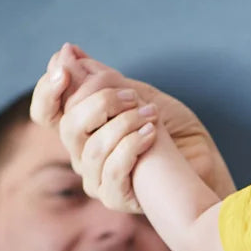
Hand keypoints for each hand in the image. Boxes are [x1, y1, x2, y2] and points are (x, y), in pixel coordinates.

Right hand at [31, 47, 237, 210]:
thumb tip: (67, 51)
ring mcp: (96, 179)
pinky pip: (111, 173)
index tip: (65, 68)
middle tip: (133, 96)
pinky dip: (132, 148)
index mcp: (82, 128)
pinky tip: (152, 134)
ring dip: (124, 125)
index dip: (47, 90)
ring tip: (152, 115)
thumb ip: (101, 78)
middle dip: (100, 104)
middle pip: (68, 128)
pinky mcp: (116, 198)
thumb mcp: (137, 94)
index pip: (46, 112)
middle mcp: (83, 155)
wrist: (204, 160)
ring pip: (90, 150)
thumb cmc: (172, 128)